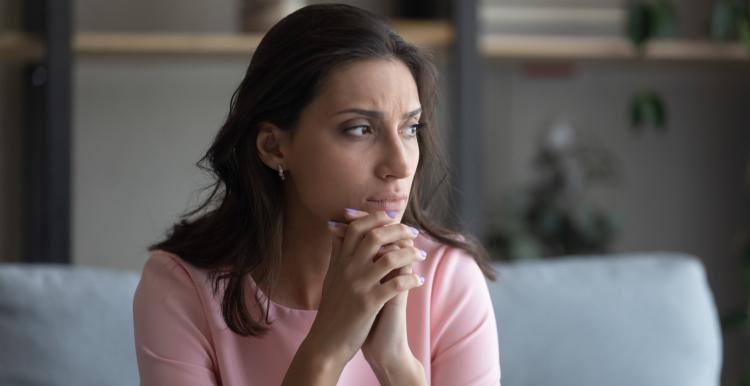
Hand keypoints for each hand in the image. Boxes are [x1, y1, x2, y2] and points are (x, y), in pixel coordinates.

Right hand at [302, 209, 424, 369]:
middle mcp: (348, 270)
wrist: (326, 343)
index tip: (392, 218)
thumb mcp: (330, 278)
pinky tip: (419, 280)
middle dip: (398, 230)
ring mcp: (359, 286)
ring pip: (390, 258)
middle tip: (413, 232)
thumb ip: (336, 254)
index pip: (357, 228)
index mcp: (340, 262)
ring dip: (410, 253)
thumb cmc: (332, 311)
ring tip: (420, 254)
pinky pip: (397, 285)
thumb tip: (335, 229)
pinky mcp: (369, 304)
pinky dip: (411, 279)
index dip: (376, 218)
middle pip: (375, 237)